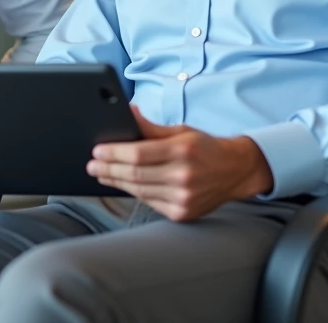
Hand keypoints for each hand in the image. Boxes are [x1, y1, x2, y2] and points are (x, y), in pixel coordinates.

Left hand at [87, 105, 272, 221]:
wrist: (235, 171)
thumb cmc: (205, 148)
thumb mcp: (181, 131)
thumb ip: (151, 127)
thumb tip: (127, 114)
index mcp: (182, 151)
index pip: (138, 154)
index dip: (114, 153)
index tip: (97, 150)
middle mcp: (184, 176)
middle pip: (135, 174)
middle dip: (108, 169)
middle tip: (92, 165)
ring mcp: (184, 198)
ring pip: (140, 191)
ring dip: (117, 182)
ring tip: (102, 174)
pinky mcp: (183, 213)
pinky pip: (150, 203)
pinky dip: (135, 193)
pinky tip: (123, 185)